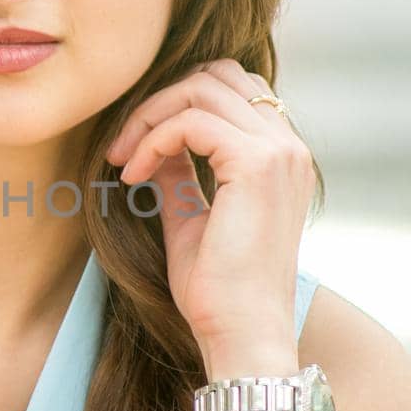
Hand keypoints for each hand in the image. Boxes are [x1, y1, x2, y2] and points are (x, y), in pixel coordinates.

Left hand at [104, 58, 315, 359]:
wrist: (241, 334)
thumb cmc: (219, 291)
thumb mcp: (191, 215)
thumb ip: (178, 172)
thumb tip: (152, 137)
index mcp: (282, 156)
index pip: (231, 88)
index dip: (176, 103)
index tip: (134, 147)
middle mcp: (289, 146)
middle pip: (217, 75)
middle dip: (159, 100)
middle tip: (121, 146)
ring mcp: (280, 152)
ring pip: (201, 89)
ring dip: (149, 117)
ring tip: (122, 159)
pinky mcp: (258, 164)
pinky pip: (191, 121)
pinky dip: (152, 139)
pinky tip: (132, 174)